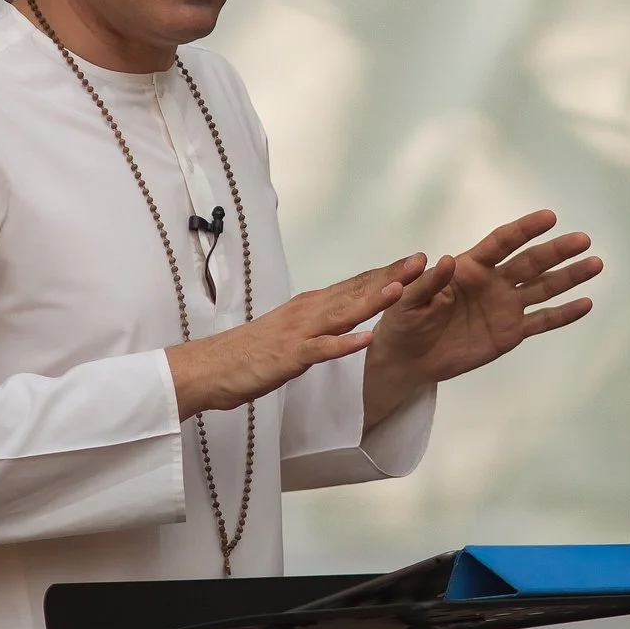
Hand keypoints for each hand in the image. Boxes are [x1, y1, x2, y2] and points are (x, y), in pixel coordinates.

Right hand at [167, 255, 426, 417]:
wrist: (205, 368)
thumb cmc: (246, 355)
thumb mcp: (289, 333)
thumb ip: (315, 325)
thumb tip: (339, 320)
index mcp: (308, 306)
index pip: (354, 285)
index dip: (386, 272)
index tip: (416, 261)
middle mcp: (306, 312)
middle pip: (355, 291)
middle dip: (390, 275)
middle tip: (424, 260)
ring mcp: (298, 333)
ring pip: (343, 314)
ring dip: (373, 300)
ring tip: (403, 287)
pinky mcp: (288, 357)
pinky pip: (321, 350)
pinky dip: (345, 344)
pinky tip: (367, 337)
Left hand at [362, 210, 601, 426]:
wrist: (410, 357)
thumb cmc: (404, 322)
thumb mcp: (407, 300)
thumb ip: (427, 282)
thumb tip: (446, 260)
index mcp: (470, 268)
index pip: (501, 243)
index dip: (524, 230)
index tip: (549, 217)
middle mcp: (494, 282)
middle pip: (531, 262)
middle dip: (557, 251)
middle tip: (583, 239)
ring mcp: (506, 306)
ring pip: (543, 288)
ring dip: (569, 277)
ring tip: (596, 264)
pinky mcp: (511, 333)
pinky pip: (542, 322)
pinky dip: (563, 314)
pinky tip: (586, 304)